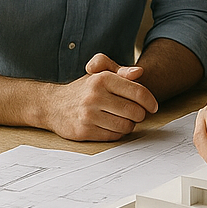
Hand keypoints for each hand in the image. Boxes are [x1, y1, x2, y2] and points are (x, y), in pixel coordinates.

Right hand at [42, 53, 158, 140]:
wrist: (53, 105)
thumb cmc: (84, 89)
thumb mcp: (101, 73)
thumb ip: (122, 71)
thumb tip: (140, 72)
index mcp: (103, 79)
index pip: (138, 92)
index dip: (150, 101)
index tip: (153, 107)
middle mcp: (94, 96)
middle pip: (135, 112)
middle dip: (140, 114)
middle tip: (136, 113)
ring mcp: (88, 115)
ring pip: (125, 126)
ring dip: (129, 125)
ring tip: (123, 119)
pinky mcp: (83, 132)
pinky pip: (113, 136)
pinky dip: (117, 133)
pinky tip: (112, 126)